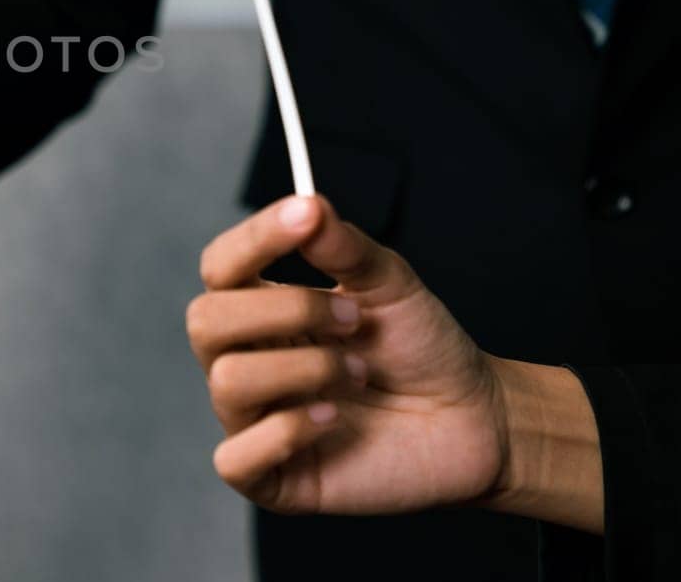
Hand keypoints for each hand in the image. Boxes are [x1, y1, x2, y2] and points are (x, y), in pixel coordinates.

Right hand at [188, 196, 602, 531]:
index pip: (220, 266)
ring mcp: (253, 419)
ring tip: (357, 375)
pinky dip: (285, 431)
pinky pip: (235, 457)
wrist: (475, 420)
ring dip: (306, 369)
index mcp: (262, 308)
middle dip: (285, 311)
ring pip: (228, 380)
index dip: (255, 239)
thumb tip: (306, 202)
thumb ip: (343, 246)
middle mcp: (247, 359)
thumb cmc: (422, 348)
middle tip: (352, 320)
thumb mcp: (390, 284)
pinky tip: (331, 420)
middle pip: (204, 321)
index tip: (306, 215)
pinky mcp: (272, 477)